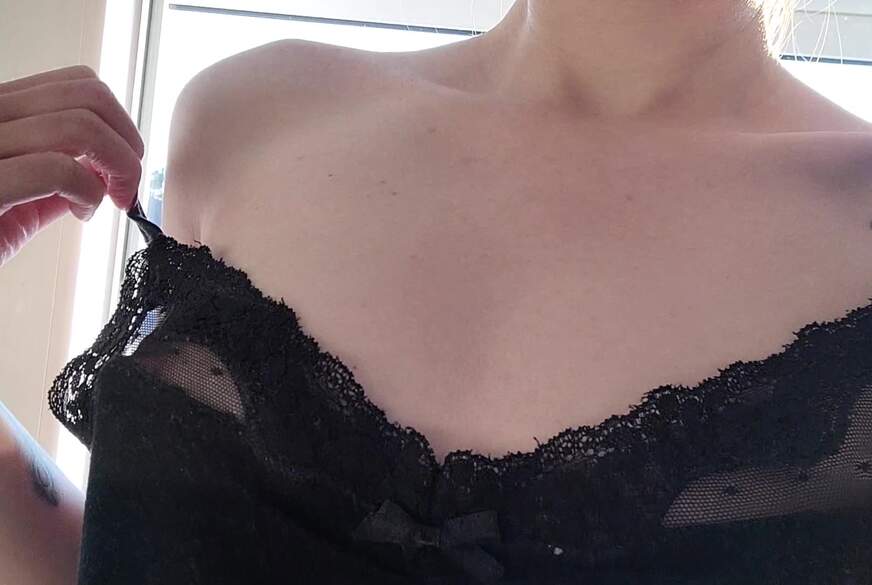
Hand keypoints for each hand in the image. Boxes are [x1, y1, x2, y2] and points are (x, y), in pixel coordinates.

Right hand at [0, 64, 144, 265]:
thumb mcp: (17, 200)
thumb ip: (54, 178)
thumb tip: (102, 170)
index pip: (76, 84)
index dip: (117, 121)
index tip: (120, 162)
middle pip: (87, 96)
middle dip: (127, 141)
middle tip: (126, 185)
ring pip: (80, 126)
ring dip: (117, 167)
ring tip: (106, 201)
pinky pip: (58, 168)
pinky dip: (90, 192)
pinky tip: (82, 213)